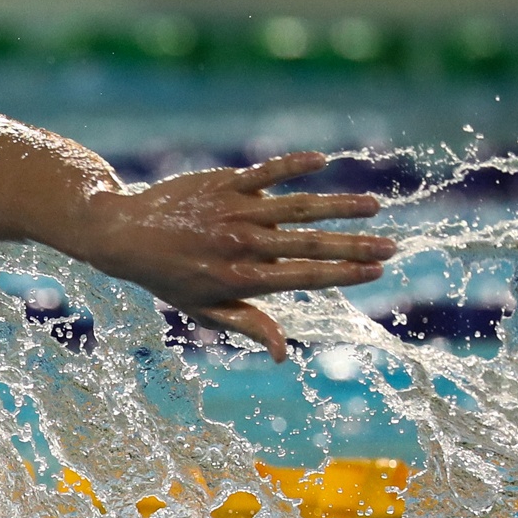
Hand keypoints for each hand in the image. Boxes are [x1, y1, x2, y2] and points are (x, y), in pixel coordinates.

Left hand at [80, 152, 392, 359]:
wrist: (126, 235)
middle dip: (355, 246)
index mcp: (241, 280)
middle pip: (310, 244)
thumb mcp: (205, 310)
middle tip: (392, 246)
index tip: (376, 272)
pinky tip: (322, 161)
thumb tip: (282, 355)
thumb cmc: (170, 278)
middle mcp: (242, 245)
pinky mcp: (225, 183)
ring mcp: (235, 211)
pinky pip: (266, 172)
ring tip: (374, 206)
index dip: (343, 274)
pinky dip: (294, 165)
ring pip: (297, 206)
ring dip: (339, 206)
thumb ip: (248, 325)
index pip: (304, 276)